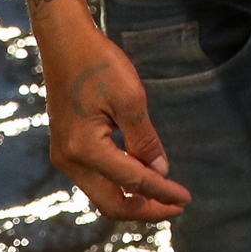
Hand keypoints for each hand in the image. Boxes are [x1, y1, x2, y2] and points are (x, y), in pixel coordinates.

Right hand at [38, 23, 191, 222]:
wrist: (64, 42)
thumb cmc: (99, 64)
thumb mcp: (131, 98)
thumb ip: (144, 140)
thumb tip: (160, 173)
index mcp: (84, 149)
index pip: (132, 182)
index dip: (162, 194)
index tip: (186, 201)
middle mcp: (69, 160)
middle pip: (111, 202)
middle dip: (145, 209)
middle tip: (176, 208)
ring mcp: (64, 156)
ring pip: (102, 193)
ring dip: (132, 198)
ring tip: (163, 198)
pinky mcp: (67, 148)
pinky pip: (96, 178)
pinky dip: (120, 183)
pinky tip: (141, 176)